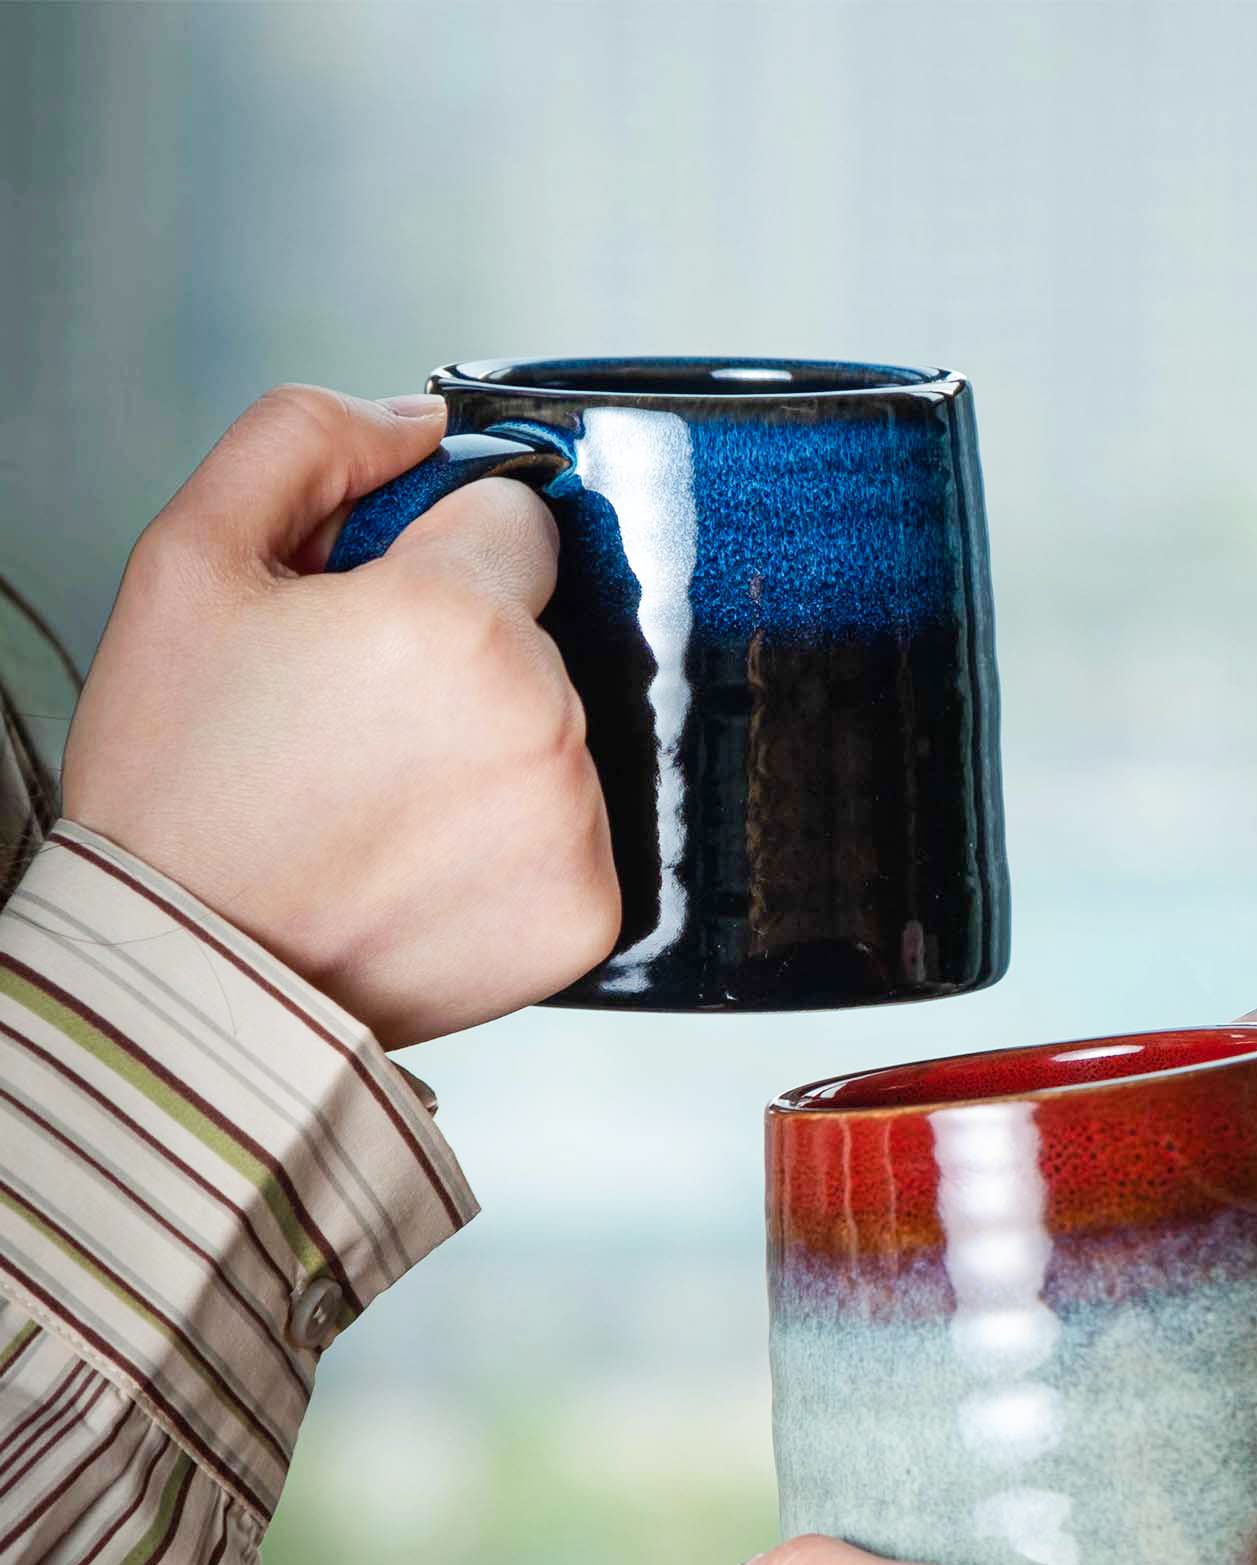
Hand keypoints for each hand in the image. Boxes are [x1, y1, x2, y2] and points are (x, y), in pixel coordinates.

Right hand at [61, 385, 618, 1048]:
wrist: (186, 965)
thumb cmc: (179, 776)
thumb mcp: (190, 559)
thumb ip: (308, 440)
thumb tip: (425, 421)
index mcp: (458, 617)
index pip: (519, 520)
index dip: (441, 556)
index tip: (383, 614)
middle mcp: (544, 719)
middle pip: (541, 635)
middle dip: (465, 659)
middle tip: (360, 725)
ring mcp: (578, 824)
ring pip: (562, 734)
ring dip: (495, 751)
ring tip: (386, 804)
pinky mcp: (591, 912)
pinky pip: (580, 835)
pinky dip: (518, 846)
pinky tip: (430, 866)